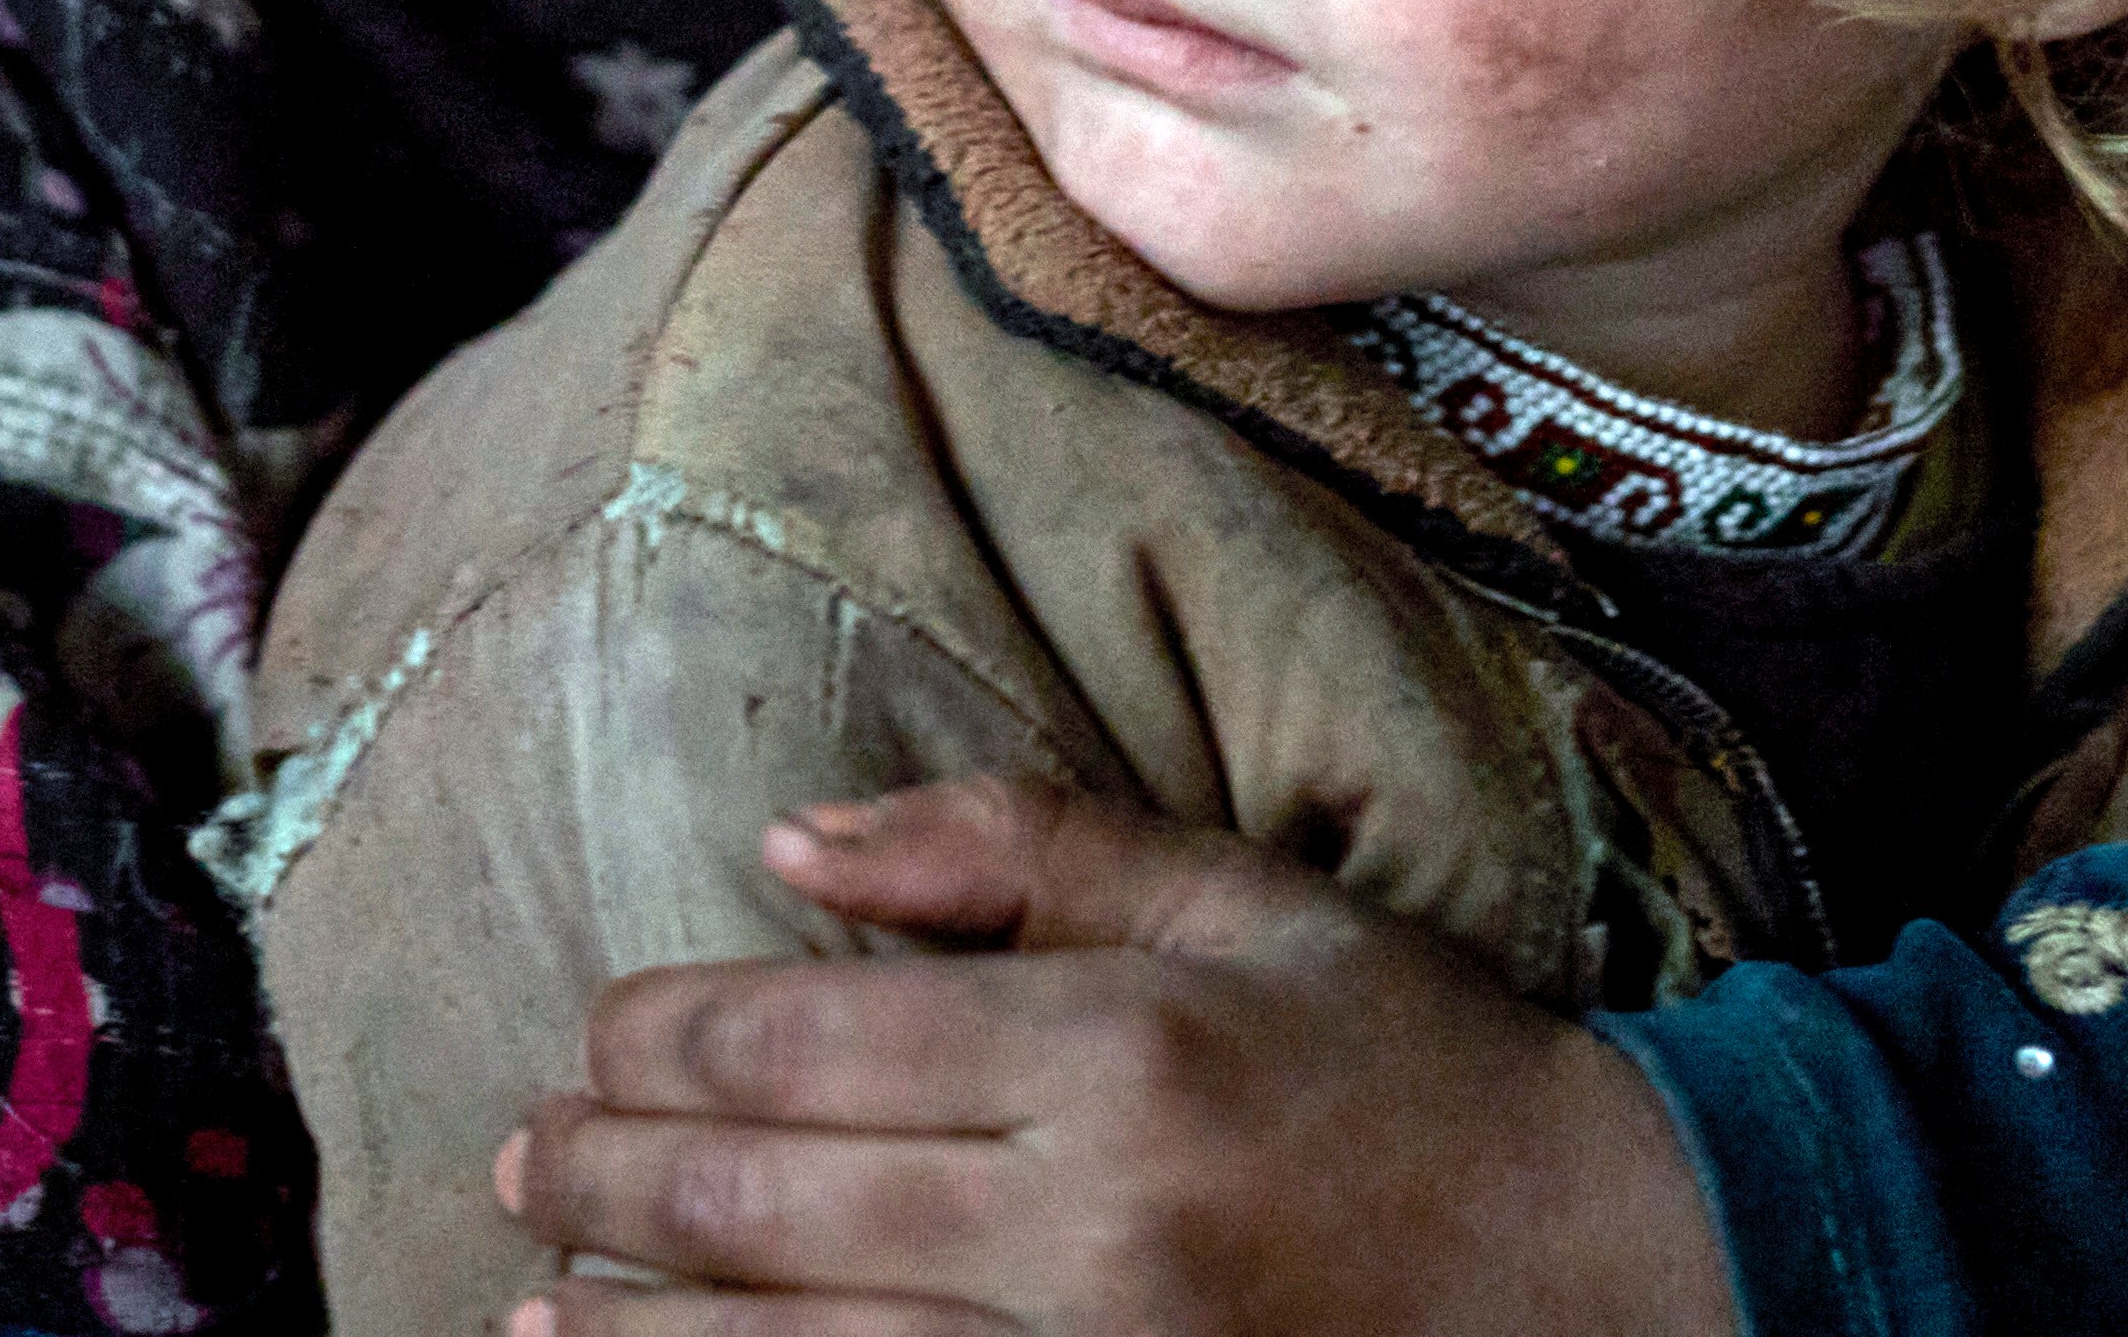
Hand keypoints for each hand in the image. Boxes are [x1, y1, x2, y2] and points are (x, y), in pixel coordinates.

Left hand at [491, 773, 1740, 1336]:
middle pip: (753, 1202)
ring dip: (631, 1327)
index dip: (654, 1035)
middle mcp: (1083, 1227)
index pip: (795, 1040)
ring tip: (541, 1293)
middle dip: (600, 1174)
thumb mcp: (1244, 900)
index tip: (596, 1029)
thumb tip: (789, 839)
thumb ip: (1017, 847)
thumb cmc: (1418, 1062)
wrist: (1605, 1266)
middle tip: (521, 1150)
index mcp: (1114, 1051)